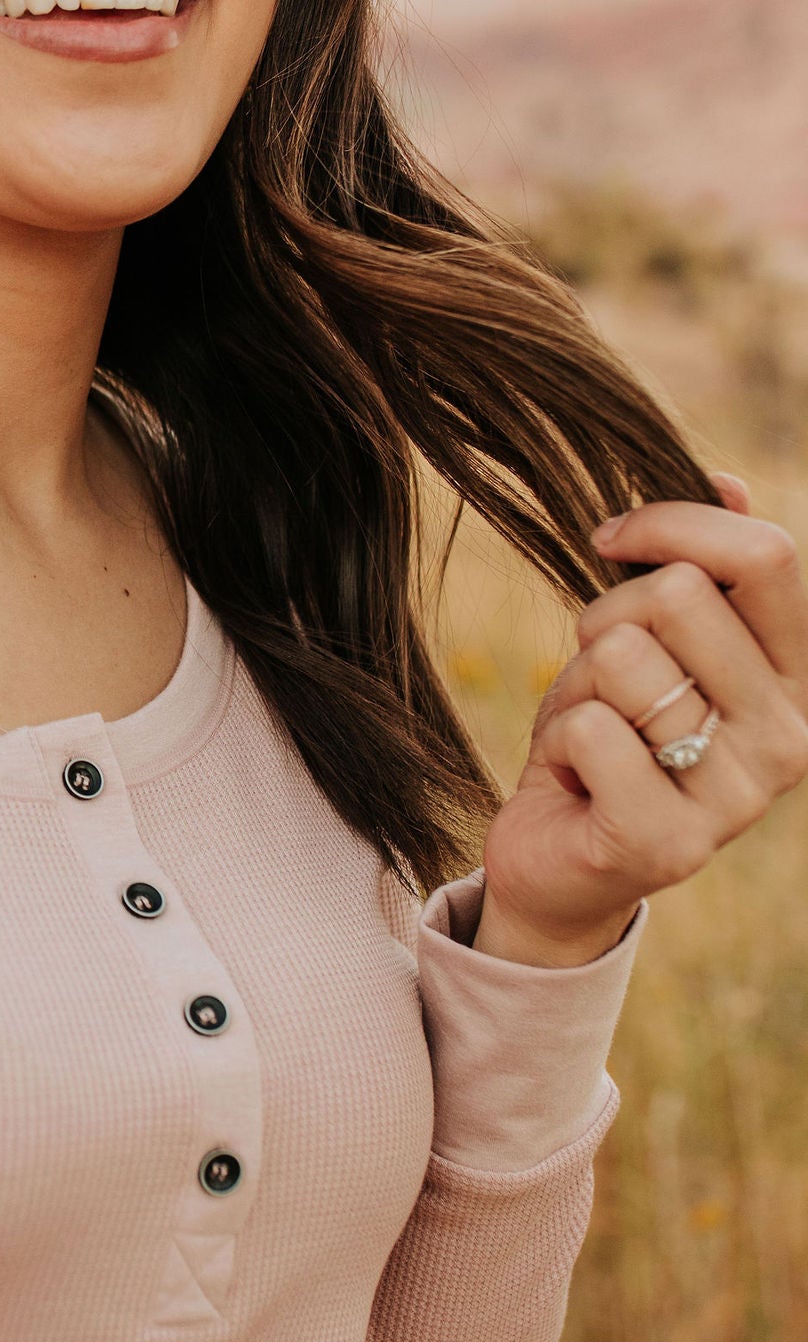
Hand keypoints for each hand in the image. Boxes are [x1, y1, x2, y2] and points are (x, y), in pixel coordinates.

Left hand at [476, 480, 807, 968]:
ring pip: (623, 660)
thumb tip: (725, 480)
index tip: (610, 538)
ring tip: (592, 736)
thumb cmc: (607, 736)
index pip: (767, 557)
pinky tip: (577, 783)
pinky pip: (588, 730)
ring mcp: (737, 798)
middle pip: (678, 597)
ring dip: (579, 688)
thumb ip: (693, 568)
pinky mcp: (668, 843)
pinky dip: (557, 743)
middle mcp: (789, 738)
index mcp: (796, 678)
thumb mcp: (648, 641)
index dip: (674, 524)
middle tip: (599, 680)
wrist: (562, 862)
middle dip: (606, 620)